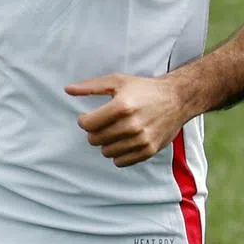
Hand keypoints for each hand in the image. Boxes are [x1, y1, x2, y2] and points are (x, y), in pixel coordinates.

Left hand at [65, 74, 189, 167]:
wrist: (176, 99)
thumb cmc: (144, 88)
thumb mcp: (117, 81)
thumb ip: (90, 87)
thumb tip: (67, 89)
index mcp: (122, 106)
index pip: (88, 125)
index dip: (84, 121)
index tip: (89, 117)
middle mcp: (132, 125)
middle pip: (95, 139)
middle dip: (94, 132)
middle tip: (102, 124)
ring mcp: (141, 139)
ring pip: (106, 152)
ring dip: (106, 143)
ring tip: (114, 131)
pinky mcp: (149, 150)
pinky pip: (120, 162)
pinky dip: (118, 153)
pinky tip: (123, 141)